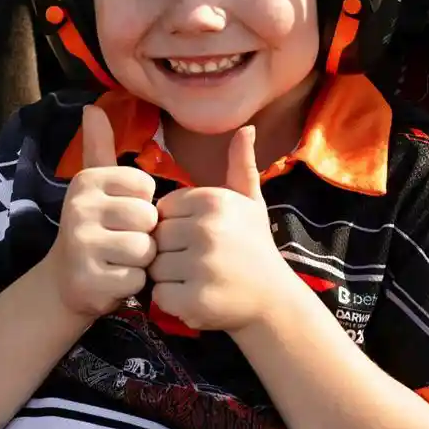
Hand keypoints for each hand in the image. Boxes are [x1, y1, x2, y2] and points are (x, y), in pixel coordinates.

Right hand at [49, 103, 157, 321]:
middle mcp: (79, 208)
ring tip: (117, 260)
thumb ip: (99, 147)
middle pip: (148, 218)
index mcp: (87, 181)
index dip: (142, 205)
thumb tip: (92, 108)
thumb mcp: (94, 186)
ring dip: (139, 261)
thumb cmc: (93, 229)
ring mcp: (82, 245)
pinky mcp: (89, 280)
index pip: (147, 187)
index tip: (120, 214)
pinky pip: (137, 278)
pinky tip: (112, 280)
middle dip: (143, 234)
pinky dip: (131, 284)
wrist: (63, 282)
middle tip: (119, 241)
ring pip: (145, 249)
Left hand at [151, 127, 292, 332]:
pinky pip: (160, 295)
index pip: (163, 209)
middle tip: (199, 261)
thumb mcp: (251, 203)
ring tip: (198, 278)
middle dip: (171, 251)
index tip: (199, 237)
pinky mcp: (195, 299)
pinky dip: (173, 300)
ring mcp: (200, 266)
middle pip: (156, 237)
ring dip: (170, 277)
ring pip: (155, 267)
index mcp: (214, 201)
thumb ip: (241, 165)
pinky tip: (196, 296)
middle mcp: (207, 229)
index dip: (176, 225)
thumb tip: (246, 128)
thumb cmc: (255, 246)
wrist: (274, 298)